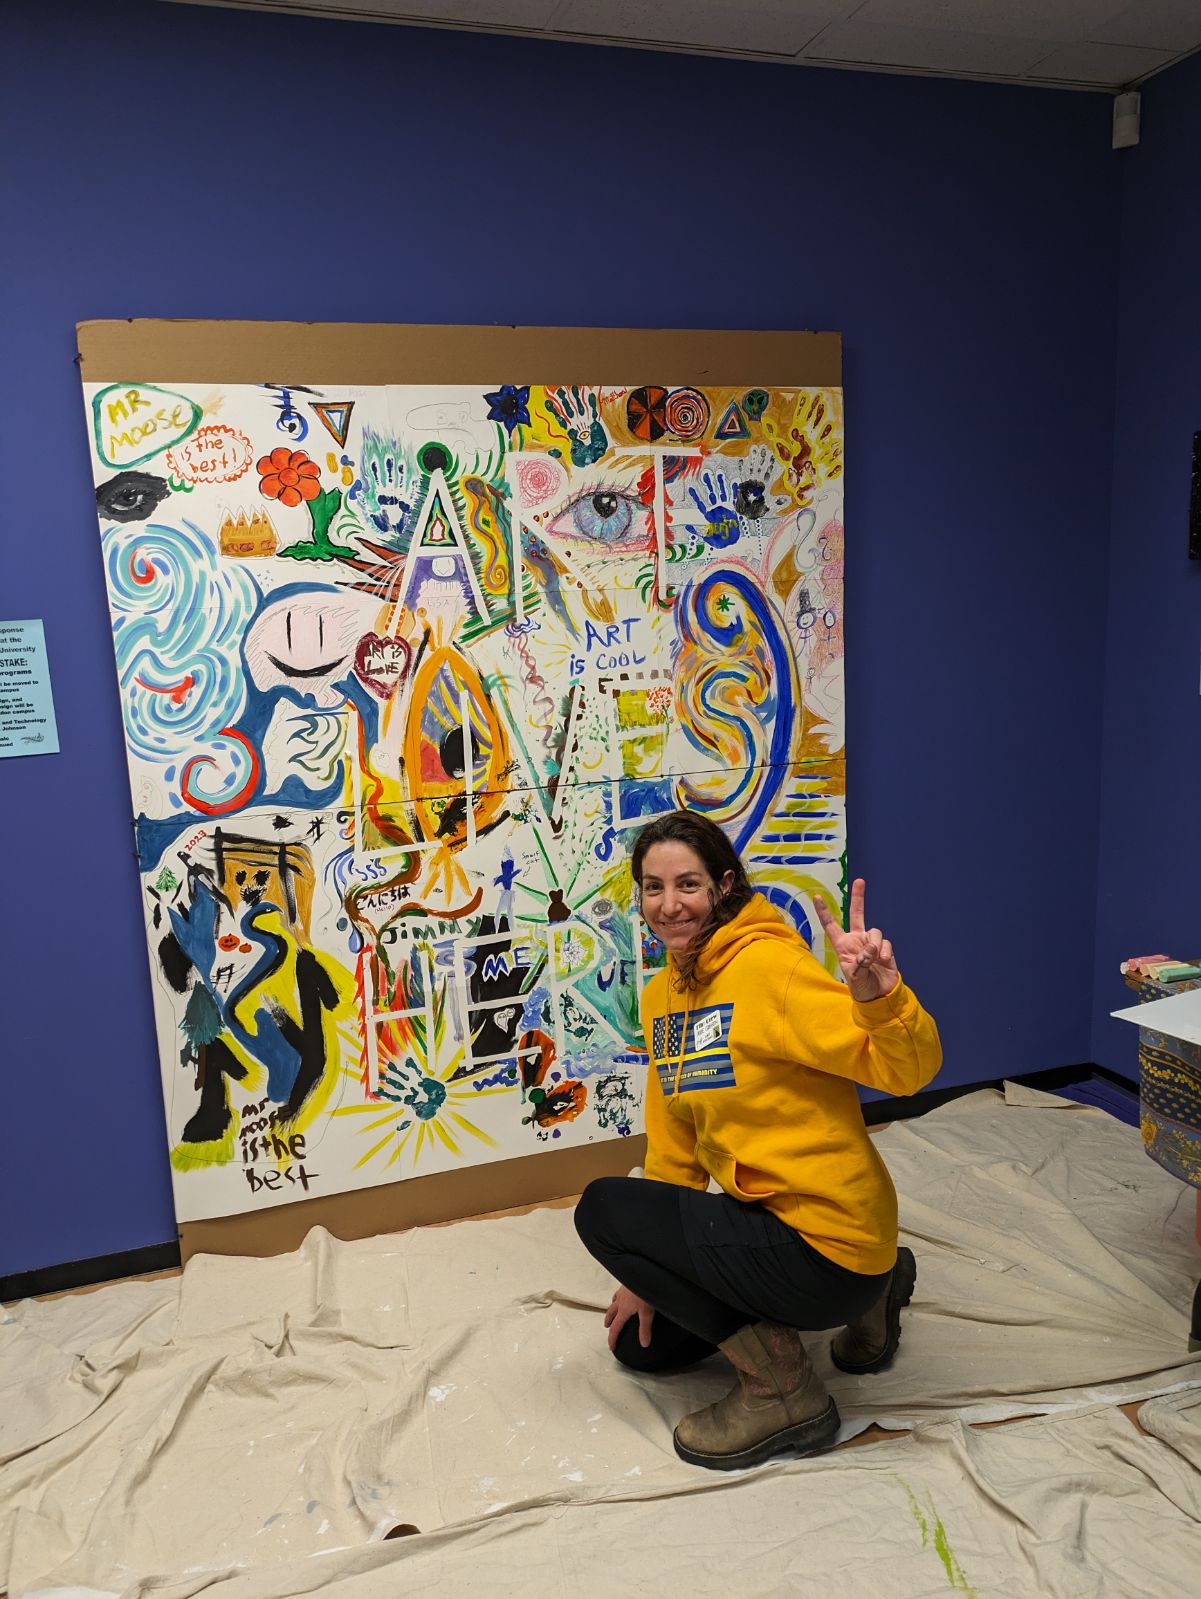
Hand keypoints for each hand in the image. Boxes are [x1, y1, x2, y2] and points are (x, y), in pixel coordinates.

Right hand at [604, 1286, 654, 1352]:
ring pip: (614, 1301)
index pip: (616, 1327)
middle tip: (607, 1327)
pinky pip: (620, 1291)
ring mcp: (623, 1290)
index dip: (613, 1338)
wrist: (644, 1272)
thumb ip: (645, 1328)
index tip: (611, 1346)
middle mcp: (621, 1300)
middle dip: (609, 1321)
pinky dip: (619, 1296)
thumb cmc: (645, 1291)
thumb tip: (644, 1343)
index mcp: (624, 1309)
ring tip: (613, 1310)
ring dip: (612, 1308)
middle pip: (611, 1313)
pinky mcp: (627, 1282)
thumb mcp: (648, 1313)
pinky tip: (623, 1294)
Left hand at [813, 878, 899, 1002]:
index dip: (824, 912)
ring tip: (875, 960)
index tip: (817, 897)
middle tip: (859, 881)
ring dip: (875, 945)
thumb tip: (870, 950)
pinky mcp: (885, 948)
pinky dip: (885, 951)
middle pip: (857, 914)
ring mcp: (871, 943)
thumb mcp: (855, 978)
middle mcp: (856, 941)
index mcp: (843, 946)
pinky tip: (884, 962)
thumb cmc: (861, 988)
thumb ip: (861, 963)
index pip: (831, 926)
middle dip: (858, 898)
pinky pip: (886, 942)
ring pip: (874, 931)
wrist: (880, 996)